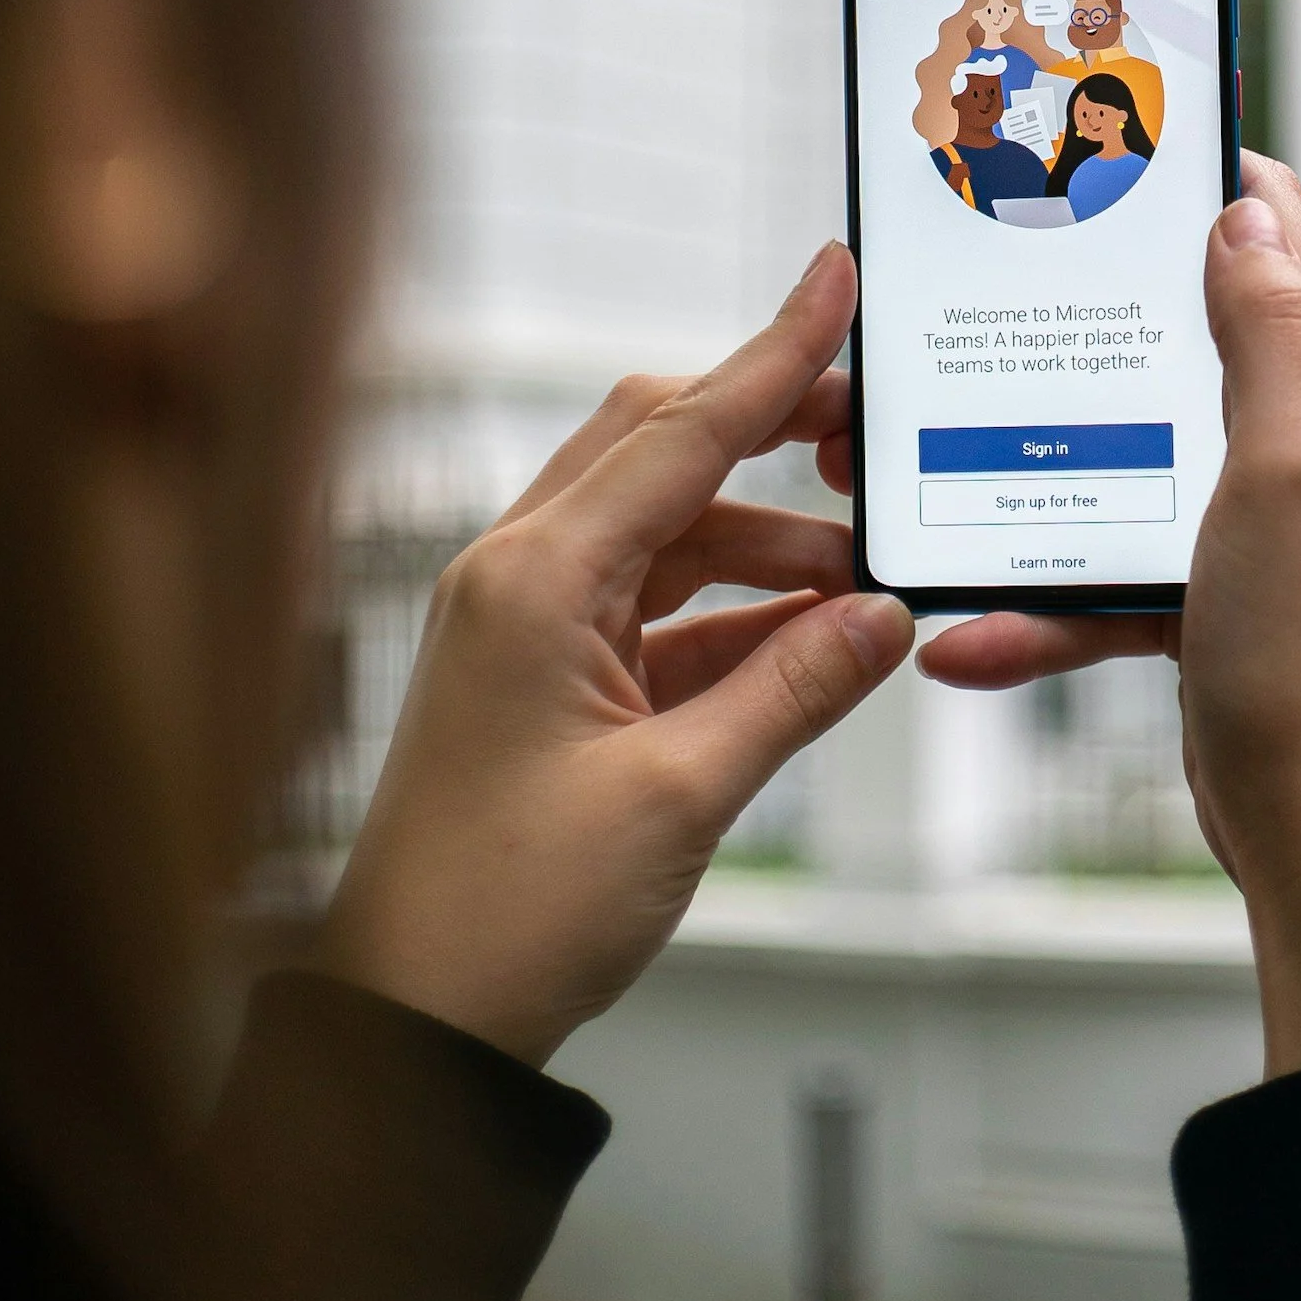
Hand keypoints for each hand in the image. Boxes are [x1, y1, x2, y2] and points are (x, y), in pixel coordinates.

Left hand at [317, 243, 912, 1065]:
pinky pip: (653, 608)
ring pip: (665, 534)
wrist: (412, 1021)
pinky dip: (732, 613)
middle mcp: (519, 575)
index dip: (774, 355)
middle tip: (871, 430)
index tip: (833, 279)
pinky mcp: (542, 676)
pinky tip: (809, 635)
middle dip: (770, 434)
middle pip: (660, 453)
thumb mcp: (682, 797)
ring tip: (864, 582)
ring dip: (764, 545)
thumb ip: (795, 689)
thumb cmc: (509, 913)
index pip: (681, 433)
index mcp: (535, 578)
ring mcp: (525, 623)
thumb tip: (888, 614)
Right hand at [919, 158, 1300, 1079]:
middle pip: (1152, 331)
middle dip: (1053, 315)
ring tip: (905, 467)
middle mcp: (1280, 434)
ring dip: (1008, 462)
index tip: (1089, 139)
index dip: (1185, 170)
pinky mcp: (1188, 595)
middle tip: (948, 302)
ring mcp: (1228, 516)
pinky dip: (1027, 602)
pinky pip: (1085, 574)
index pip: (1265, 225)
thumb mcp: (1299, 469)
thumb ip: (1275, 336)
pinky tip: (964, 634)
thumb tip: (1244, 211)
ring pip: (1097, 450)